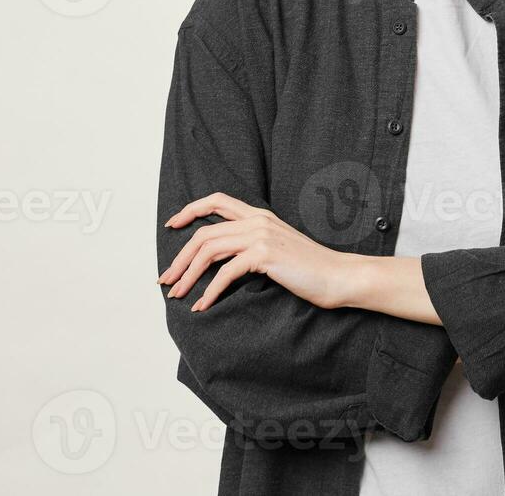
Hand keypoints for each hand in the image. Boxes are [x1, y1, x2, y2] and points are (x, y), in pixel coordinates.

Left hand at [159, 193, 349, 311]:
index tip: (171, 226)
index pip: (217, 200)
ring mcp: (261, 235)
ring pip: (209, 250)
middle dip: (180, 258)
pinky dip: (210, 290)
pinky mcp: (265, 255)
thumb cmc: (309, 269)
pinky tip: (203, 305)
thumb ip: (252, 246)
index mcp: (259, 215)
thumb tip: (222, 260)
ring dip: (188, 274)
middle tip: (166, 279)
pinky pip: (226, 272)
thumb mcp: (277, 249)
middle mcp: (257, 220)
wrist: (338, 276)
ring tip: (177, 294)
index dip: (190, 211)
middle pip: (204, 233)